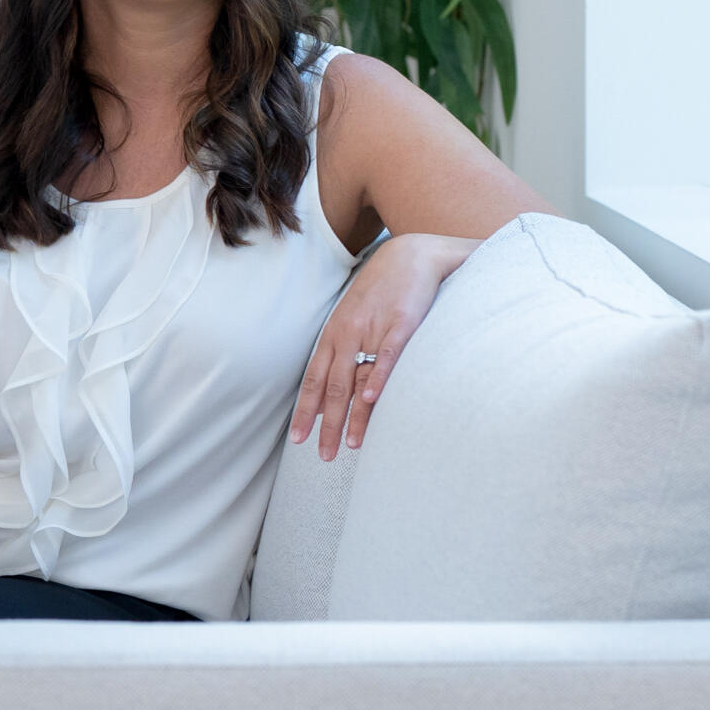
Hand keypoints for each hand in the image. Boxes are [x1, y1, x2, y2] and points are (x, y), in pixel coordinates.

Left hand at [290, 233, 474, 461]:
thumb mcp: (354, 319)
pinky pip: (387, 355)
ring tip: (352, 444)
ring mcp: (373, 329)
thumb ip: (341, 354)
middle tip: (324, 455)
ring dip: (353, 414)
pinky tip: (371, 399)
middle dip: (327, 424)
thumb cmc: (383, 292)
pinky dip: (378, 377)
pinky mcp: (401, 324)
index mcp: (335, 336)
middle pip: (332, 387)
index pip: (313, 380)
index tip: (298, 440)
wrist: (412, 255)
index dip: (305, 411)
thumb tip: (333, 394)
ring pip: (357, 378)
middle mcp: (348, 335)